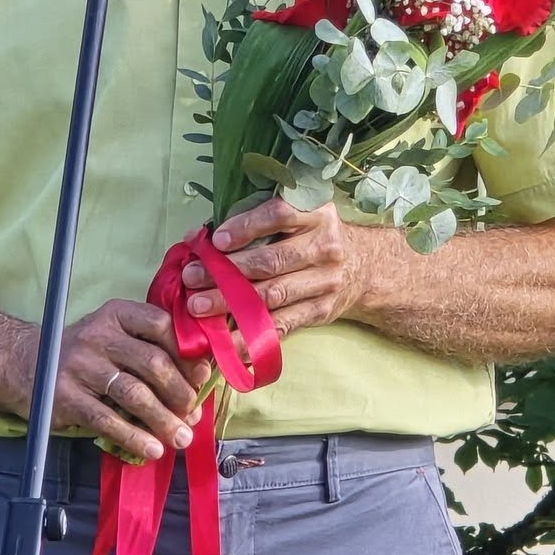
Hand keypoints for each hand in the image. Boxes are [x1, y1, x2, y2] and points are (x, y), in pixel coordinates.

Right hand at [0, 299, 211, 461]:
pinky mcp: (66, 396)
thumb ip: (150, 349)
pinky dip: (135, 437)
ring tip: (180, 438)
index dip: (186, 354)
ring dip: (163, 420)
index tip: (202, 378)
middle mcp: (99, 335)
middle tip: (192, 415)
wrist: (25, 365)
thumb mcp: (114, 336)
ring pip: (134, 394)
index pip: (160, 325)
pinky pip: (108, 420)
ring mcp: (80, 365)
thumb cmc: (86, 354)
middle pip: (152, 363)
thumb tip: (198, 383)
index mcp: (117, 314)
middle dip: (180, 393)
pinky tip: (152, 449)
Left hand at [181, 198, 384, 337]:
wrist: (364, 266)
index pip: (280, 215)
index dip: (247, 227)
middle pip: (271, 260)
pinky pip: (282, 325)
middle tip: (191, 277)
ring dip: (231, 302)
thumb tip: (200, 235)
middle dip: (227, 271)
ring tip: (199, 306)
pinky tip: (228, 341)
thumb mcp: (299, 215)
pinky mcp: (320, 311)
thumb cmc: (313, 235)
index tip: (216, 239)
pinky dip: (253, 335)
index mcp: (316, 214)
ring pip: (273, 294)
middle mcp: (324, 247)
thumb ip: (256, 220)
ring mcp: (324, 282)